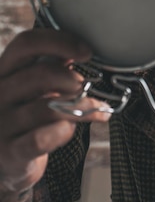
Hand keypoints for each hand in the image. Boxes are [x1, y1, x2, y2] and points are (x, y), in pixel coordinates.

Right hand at [0, 29, 109, 200]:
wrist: (8, 159)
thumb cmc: (26, 113)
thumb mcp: (33, 85)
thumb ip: (52, 65)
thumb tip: (82, 48)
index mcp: (3, 69)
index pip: (25, 43)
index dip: (59, 42)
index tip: (86, 52)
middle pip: (41, 74)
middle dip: (73, 80)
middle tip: (86, 88)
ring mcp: (0, 124)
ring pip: (46, 108)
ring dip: (80, 106)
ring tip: (96, 108)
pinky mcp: (8, 153)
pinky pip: (40, 139)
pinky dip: (63, 131)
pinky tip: (72, 128)